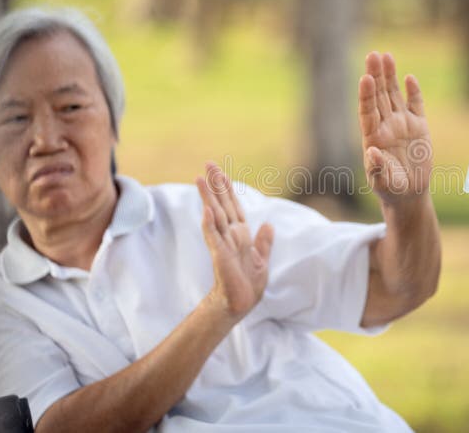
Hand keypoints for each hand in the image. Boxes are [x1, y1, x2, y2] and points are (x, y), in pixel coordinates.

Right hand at [196, 162, 272, 320]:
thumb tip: (268, 223)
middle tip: (208, 164)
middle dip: (216, 184)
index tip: (221, 172)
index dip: (227, 188)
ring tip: (200, 179)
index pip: (233, 205)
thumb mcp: (262, 260)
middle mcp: (230, 235)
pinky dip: (210, 223)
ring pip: (215, 215)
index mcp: (241, 234)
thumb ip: (264, 242)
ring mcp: (223, 243)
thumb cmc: (247, 284)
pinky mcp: (220, 255)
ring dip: (208, 197)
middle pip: (221, 204)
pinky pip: (213, 236)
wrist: (240, 304)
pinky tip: (207, 209)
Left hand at [358, 52, 432, 203]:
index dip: (366, 95)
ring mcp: (401, 124)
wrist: (409, 193)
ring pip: (394, 95)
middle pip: (379, 96)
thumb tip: (371, 151)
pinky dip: (413, 92)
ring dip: (390, 76)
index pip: (367, 111)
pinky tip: (409, 78)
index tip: (365, 78)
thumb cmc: (391, 189)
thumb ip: (377, 167)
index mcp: (373, 137)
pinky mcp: (418, 126)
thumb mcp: (383, 182)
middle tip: (373, 55)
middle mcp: (385, 126)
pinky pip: (415, 105)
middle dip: (376, 75)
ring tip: (386, 56)